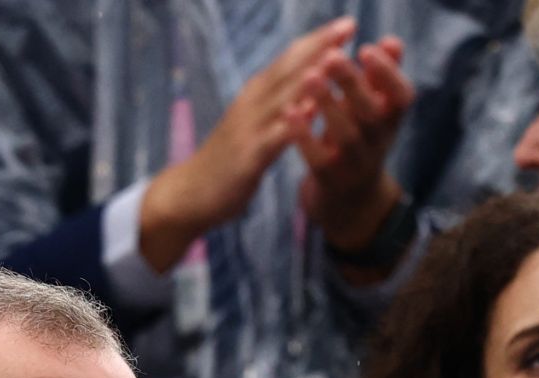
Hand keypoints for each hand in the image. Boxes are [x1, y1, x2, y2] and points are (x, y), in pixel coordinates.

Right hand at [138, 17, 355, 272]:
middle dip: (320, 46)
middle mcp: (252, 103)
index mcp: (256, 94)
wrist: (190, 193)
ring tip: (336, 59)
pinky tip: (310, 113)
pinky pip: (272, 138)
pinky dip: (291, 123)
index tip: (348, 23)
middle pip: (289, 69)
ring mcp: (248, 129)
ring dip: (309, 77)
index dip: (318, 40)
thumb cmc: (228, 159)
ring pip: (282, 98)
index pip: (290, 59)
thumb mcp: (254, 123)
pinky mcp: (247, 157)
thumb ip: (276, 102)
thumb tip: (306, 83)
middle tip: (349, 25)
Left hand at [288, 37, 413, 250]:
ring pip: (346, 136)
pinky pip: (318, 159)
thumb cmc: (360, 138)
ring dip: (328, 106)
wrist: (349, 198)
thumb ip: (382, 77)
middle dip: (353, 84)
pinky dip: (304, 136)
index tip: (366, 49)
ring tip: (310, 77)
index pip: (402, 97)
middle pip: (372, 114)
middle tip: (332, 56)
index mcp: (391, 121)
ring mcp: (355, 164)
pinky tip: (289, 112)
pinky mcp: (329, 179)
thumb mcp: (375, 110)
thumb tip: (392, 42)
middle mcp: (378, 143)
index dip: (388, 74)